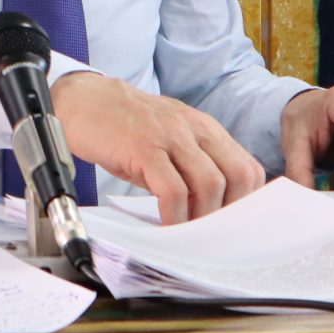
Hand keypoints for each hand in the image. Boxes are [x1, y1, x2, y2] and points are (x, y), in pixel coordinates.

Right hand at [52, 71, 265, 223]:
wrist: (84, 100)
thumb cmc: (124, 128)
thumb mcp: (169, 140)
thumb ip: (192, 165)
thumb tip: (209, 208)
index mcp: (205, 129)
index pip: (248, 168)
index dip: (246, 201)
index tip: (231, 223)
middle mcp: (194, 129)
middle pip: (237, 176)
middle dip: (228, 212)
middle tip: (211, 232)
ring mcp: (169, 137)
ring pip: (209, 183)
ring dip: (201, 216)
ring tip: (187, 232)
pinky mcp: (143, 147)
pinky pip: (172, 189)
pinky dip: (174, 214)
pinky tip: (166, 223)